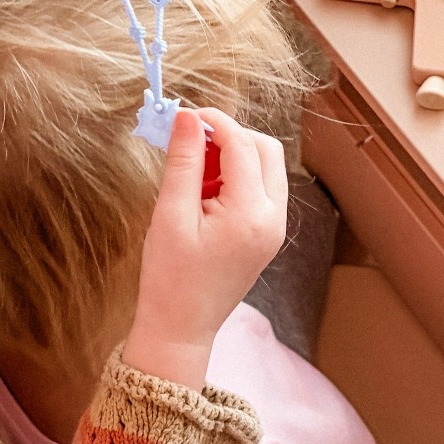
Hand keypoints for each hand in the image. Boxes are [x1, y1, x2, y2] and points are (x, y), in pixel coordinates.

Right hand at [123, 108, 287, 389]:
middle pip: (266, 149)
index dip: (214, 121)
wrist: (180, 329)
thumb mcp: (170, 215)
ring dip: (233, 155)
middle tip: (189, 140)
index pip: (242, 145)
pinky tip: (203, 191)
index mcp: (252, 214)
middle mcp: (274, 219)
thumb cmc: (169, 278)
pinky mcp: (267, 234)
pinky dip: (236, 177)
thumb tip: (187, 116)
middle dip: (229, 135)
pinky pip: (261, 189)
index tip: (183, 114)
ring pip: (266, 167)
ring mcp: (275, 228)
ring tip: (192, 171)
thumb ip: (183, 161)